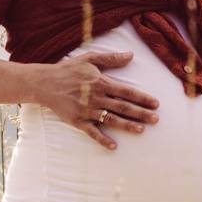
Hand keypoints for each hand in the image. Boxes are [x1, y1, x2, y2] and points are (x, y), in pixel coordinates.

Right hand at [33, 51, 158, 149]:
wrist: (45, 83)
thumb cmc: (69, 70)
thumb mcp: (90, 59)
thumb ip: (111, 58)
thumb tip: (131, 55)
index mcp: (101, 82)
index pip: (127, 91)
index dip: (142, 97)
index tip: (156, 103)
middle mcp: (96, 98)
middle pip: (123, 107)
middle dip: (141, 113)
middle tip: (156, 119)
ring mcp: (87, 111)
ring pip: (111, 119)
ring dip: (127, 125)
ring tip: (141, 130)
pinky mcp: (78, 121)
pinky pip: (92, 132)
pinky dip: (102, 140)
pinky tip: (114, 146)